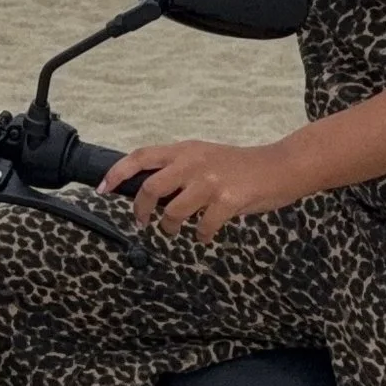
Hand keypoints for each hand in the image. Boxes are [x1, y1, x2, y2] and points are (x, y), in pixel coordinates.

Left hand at [103, 138, 306, 240]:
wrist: (281, 167)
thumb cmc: (242, 166)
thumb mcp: (206, 157)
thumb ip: (180, 168)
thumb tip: (149, 192)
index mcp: (186, 149)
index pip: (142, 156)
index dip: (118, 172)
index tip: (103, 188)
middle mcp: (195, 162)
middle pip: (152, 188)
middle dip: (142, 210)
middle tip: (144, 221)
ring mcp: (211, 182)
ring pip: (174, 212)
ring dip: (170, 227)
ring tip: (176, 229)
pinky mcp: (228, 201)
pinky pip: (202, 227)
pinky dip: (201, 236)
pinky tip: (206, 233)